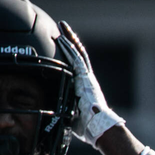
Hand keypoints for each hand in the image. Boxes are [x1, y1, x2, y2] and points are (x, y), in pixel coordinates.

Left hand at [57, 21, 124, 145]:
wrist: (99, 127)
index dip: (72, 56)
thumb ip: (65, 112)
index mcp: (86, 89)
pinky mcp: (85, 78)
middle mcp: (88, 80)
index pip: (78, 68)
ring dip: (69, 39)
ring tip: (62, 27)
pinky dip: (69, 48)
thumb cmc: (89, 127)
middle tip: (63, 30)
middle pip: (79, 56)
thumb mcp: (73, 117)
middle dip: (71, 42)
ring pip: (78, 53)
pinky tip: (61, 38)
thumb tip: (55, 119)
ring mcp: (87, 78)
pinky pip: (75, 59)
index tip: (66, 47)